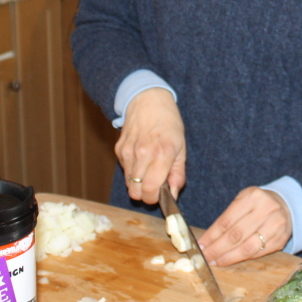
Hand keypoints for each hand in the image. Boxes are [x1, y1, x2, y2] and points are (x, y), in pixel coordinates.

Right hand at [115, 88, 185, 204]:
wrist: (149, 101)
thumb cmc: (169, 124)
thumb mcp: (182, 148)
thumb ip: (178, 174)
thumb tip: (173, 195)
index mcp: (162, 154)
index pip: (151, 190)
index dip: (154, 199)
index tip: (160, 195)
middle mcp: (143, 154)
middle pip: (136, 192)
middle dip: (145, 194)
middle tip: (154, 185)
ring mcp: (128, 152)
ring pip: (128, 184)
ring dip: (138, 183)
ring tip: (148, 169)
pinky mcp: (119, 150)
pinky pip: (124, 171)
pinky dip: (132, 171)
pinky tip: (141, 158)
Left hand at [197, 187, 291, 265]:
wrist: (286, 205)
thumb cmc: (257, 204)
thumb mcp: (243, 200)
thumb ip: (228, 216)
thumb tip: (207, 239)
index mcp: (253, 197)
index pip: (227, 220)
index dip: (212, 235)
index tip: (200, 245)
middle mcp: (266, 210)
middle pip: (236, 235)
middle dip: (217, 249)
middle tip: (205, 257)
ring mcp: (275, 225)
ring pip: (247, 247)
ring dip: (228, 257)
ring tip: (215, 261)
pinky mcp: (280, 239)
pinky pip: (257, 253)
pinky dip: (242, 258)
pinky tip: (231, 260)